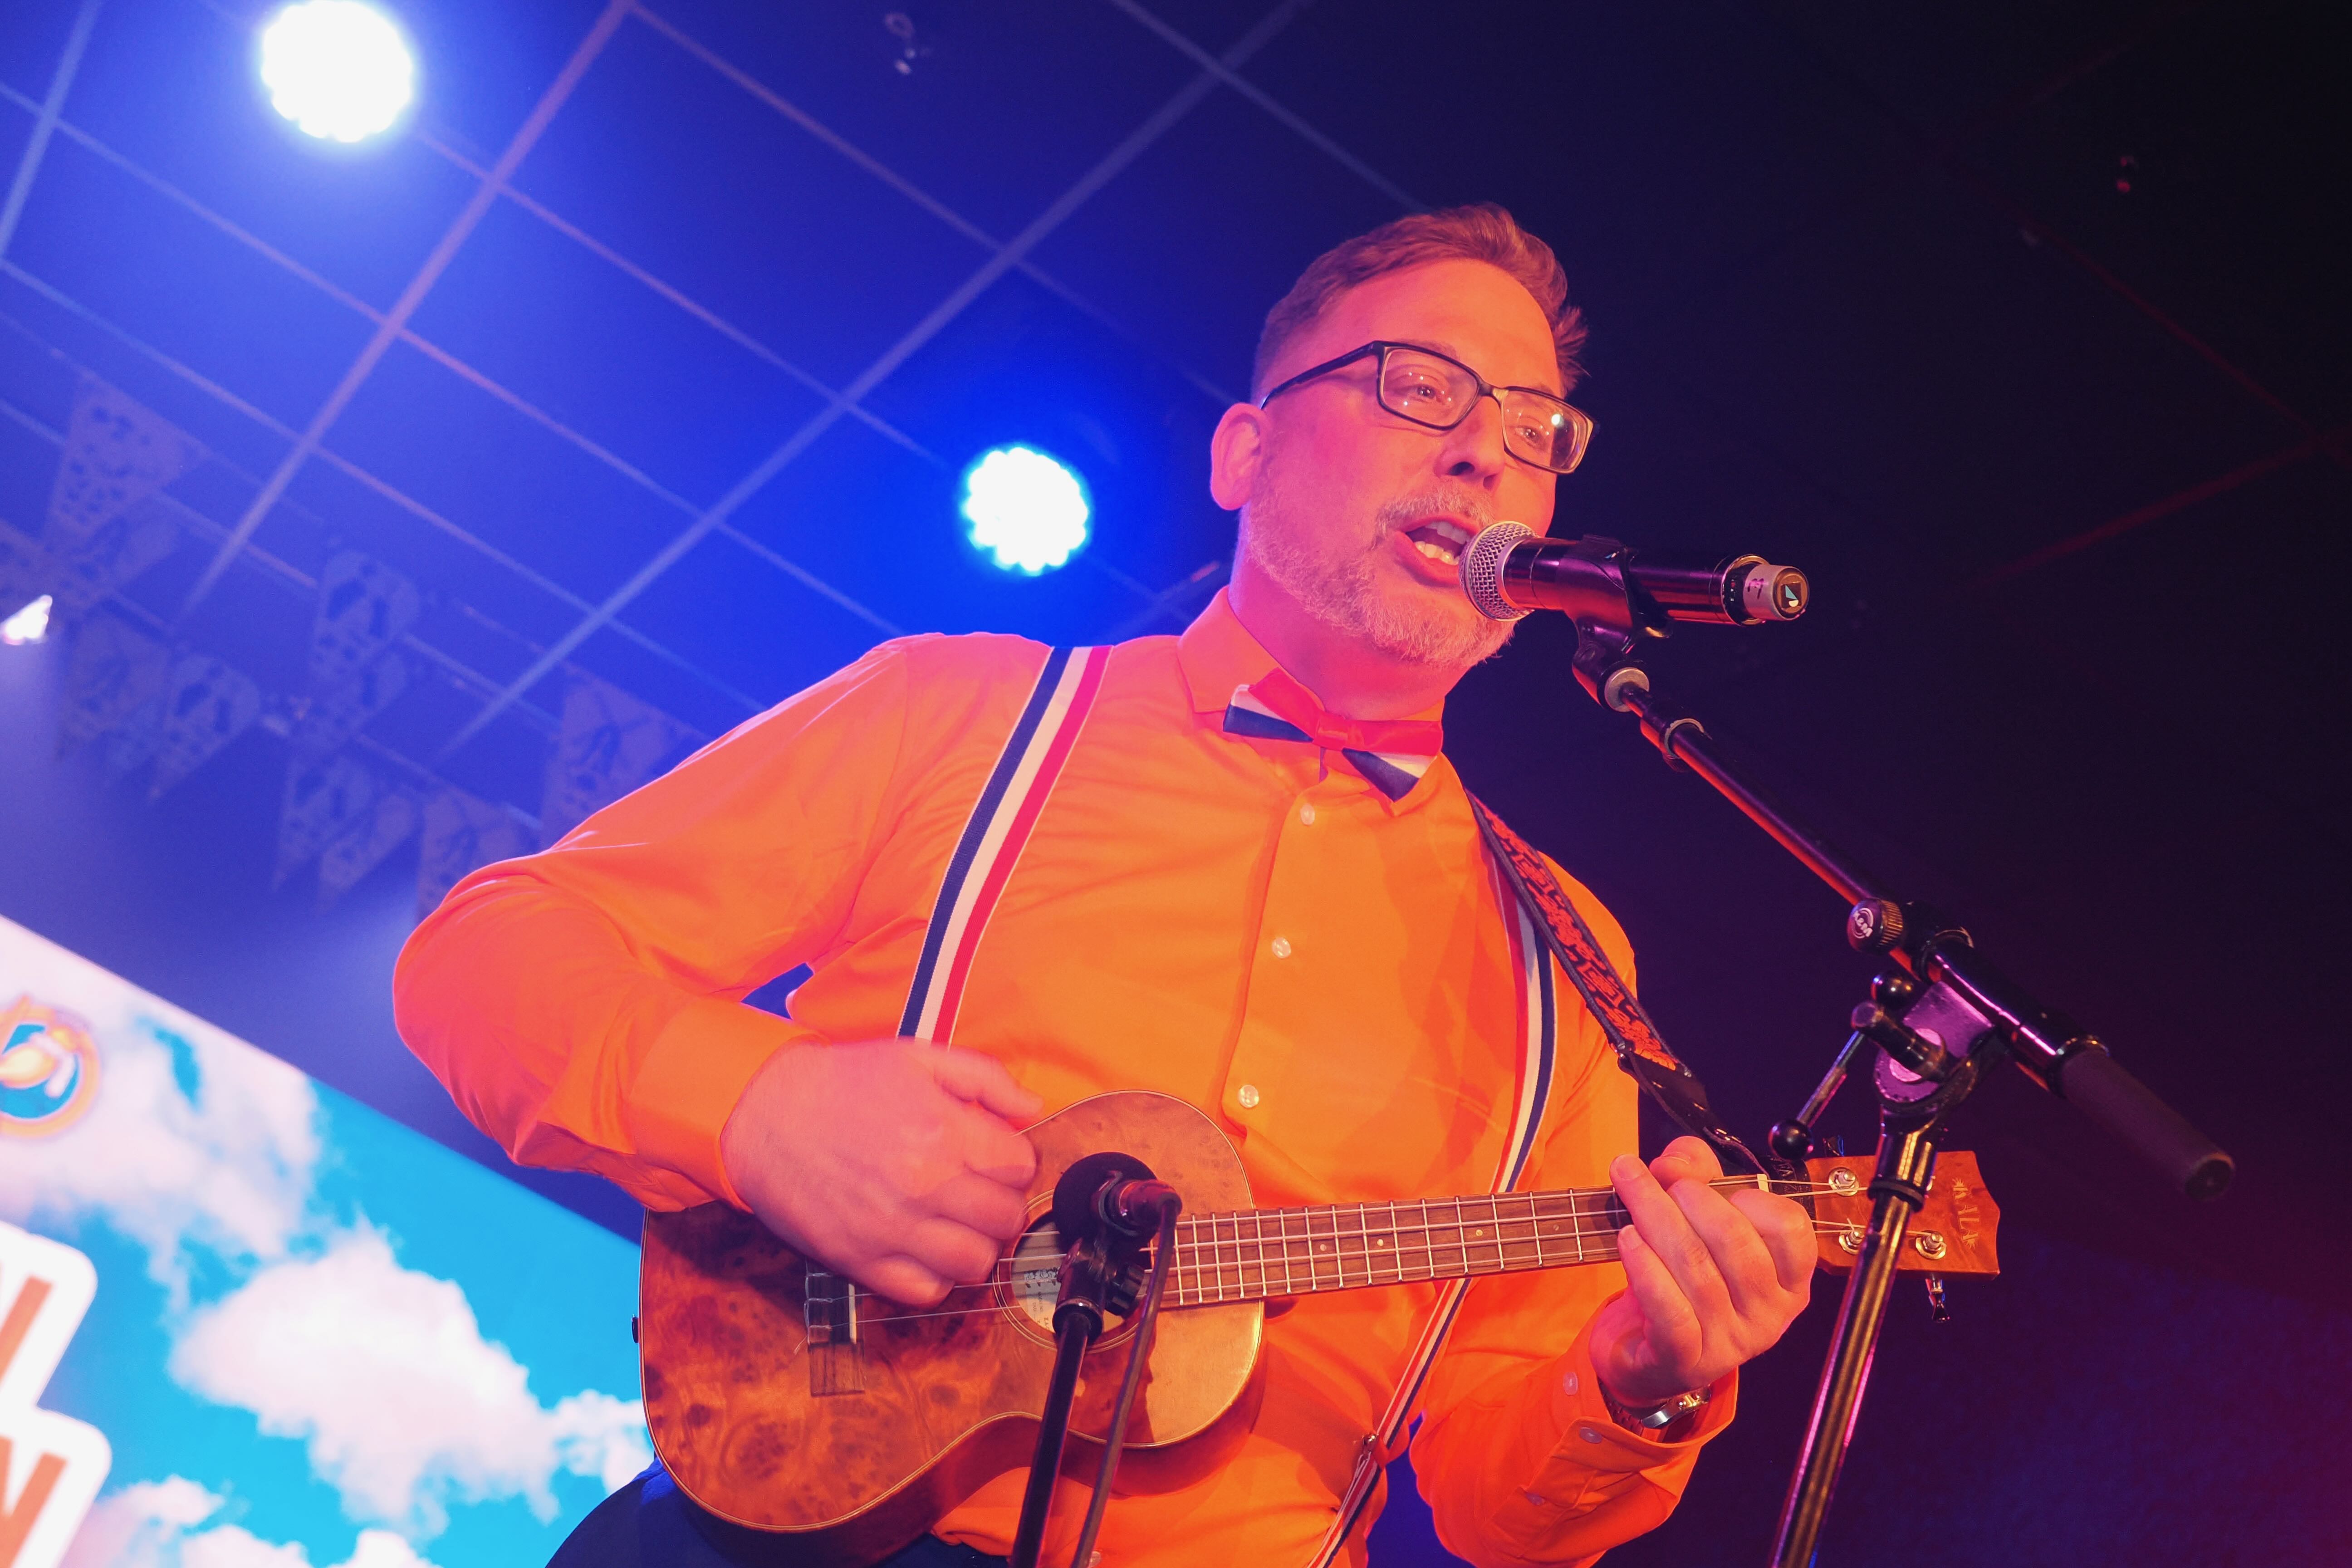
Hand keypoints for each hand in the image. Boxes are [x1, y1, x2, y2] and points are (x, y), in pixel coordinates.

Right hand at [719, 1038, 1042, 1306]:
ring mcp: (892, 1230)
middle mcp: (923, 1185)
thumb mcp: (917, 1055)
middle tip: (979, 1189)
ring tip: (956, 1221)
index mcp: (943, 1131)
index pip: (1021, 1167)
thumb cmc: (841, 1083)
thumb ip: (984, 1077)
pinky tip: (924, 1246)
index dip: (1014, 1159)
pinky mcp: (861, 1261)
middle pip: (1006, 1218)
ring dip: (975, 1243)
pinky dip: (935, 1276)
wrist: (763, 1114)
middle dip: (1001, 1201)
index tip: (995, 1156)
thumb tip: (1031, 1107)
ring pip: (975, 1263)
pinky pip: (926, 1292)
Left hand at [1587, 1136, 1813, 1408]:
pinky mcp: (1688, 1361)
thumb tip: (1675, 1162)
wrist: (1647, 1351)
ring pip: (1698, 1271)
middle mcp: (1769, 1314)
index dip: (1751, 1196)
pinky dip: (1647, 1270)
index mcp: (1787, 1279)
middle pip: (1735, 1242)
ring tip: (1630, 1195)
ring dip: (1658, 1221)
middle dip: (1692, 1199)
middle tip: (1662, 1183)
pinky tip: (1627, 1240)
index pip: (1791, 1229)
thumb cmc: (1682, 1275)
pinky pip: (1672, 1312)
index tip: (1710, 1183)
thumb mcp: (1695, 1216)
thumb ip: (1694, 1173)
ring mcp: (1731, 1342)